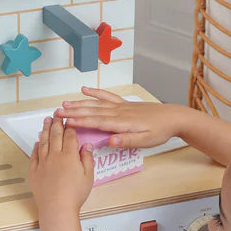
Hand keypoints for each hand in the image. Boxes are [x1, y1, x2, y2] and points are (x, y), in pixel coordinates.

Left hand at [29, 116, 94, 217]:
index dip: (70, 127)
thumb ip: (87, 159)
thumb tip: (87, 146)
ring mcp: (43, 163)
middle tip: (56, 114)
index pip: (69, 136)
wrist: (57, 208)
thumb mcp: (88, 177)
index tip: (69, 120)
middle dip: (56, 123)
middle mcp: (55, 156)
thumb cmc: (74, 195)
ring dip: (45, 130)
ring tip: (46, 121)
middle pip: (55, 135)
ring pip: (43, 142)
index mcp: (69, 156)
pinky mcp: (34, 171)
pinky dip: (36, 146)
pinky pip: (34, 155)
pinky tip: (37, 142)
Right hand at [55, 87, 185, 148]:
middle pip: (92, 111)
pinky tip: (85, 90)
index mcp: (122, 123)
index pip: (97, 122)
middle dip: (74, 112)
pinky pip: (107, 96)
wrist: (173, 117)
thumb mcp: (145, 141)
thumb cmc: (160, 131)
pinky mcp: (124, 104)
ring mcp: (121, 106)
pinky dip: (95, 92)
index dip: (81, 122)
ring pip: (96, 104)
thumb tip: (110, 141)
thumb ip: (127, 141)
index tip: (66, 122)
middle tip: (57, 113)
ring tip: (64, 104)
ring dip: (80, 103)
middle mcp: (119, 112)